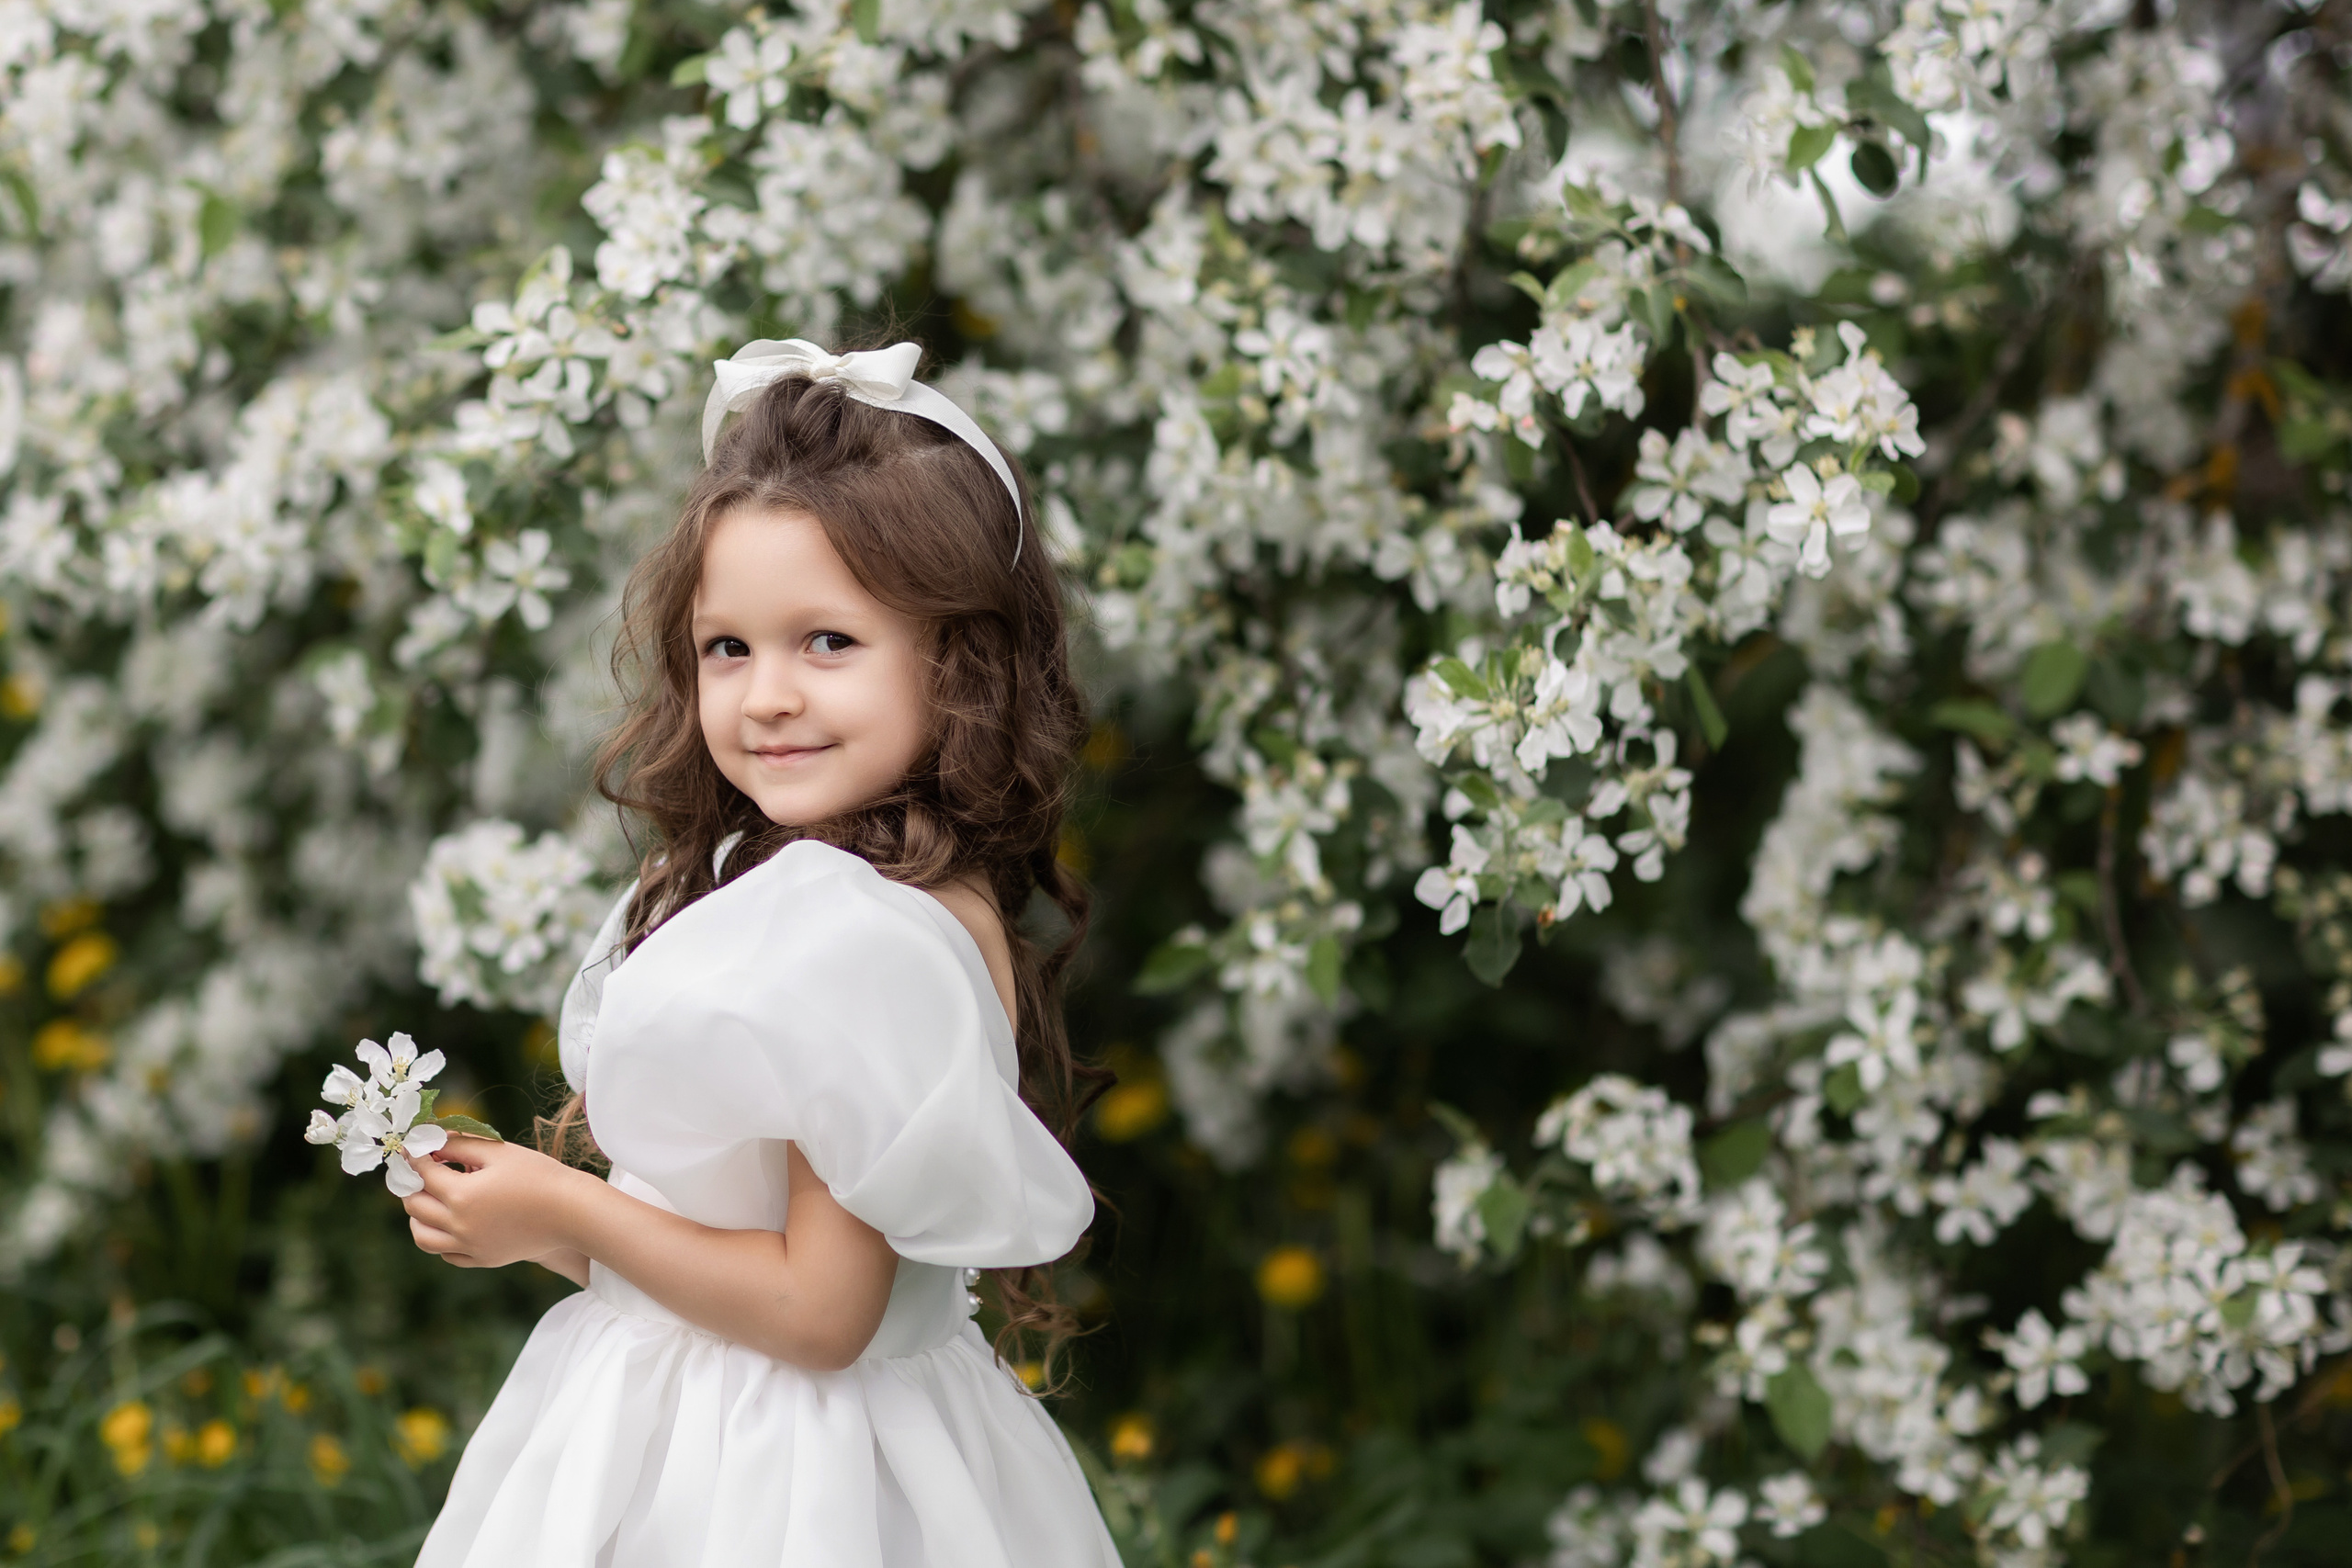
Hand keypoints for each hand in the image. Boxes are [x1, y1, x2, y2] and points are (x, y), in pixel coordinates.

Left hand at [401, 1136, 594, 1269]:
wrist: (571, 1212)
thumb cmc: (539, 1175)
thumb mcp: (498, 1152)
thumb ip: (461, 1145)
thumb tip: (433, 1142)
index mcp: (461, 1195)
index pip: (423, 1173)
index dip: (415, 1156)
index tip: (414, 1148)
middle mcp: (459, 1225)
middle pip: (415, 1206)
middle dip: (412, 1184)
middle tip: (420, 1171)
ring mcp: (469, 1246)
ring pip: (423, 1237)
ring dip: (418, 1216)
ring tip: (429, 1200)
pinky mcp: (482, 1259)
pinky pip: (447, 1254)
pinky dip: (440, 1238)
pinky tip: (452, 1222)